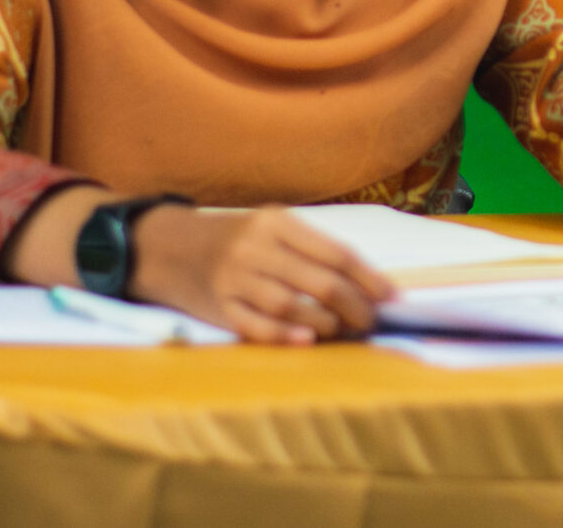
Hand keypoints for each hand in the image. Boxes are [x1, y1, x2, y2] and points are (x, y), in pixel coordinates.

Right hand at [127, 205, 396, 344]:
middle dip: (355, 306)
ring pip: (291, 304)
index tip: (392, 297)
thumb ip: (312, 248)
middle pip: (320, 281)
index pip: (336, 252)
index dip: (369, 278)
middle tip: (370, 322)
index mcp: (278, 223)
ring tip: (343, 330)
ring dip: (326, 322)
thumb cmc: (238, 240)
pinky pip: (255, 325)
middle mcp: (256, 248)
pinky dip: (284, 334)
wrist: (171, 248)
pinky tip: (308, 340)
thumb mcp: (273, 228)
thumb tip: (366, 281)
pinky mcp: (218, 306)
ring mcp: (234, 278)